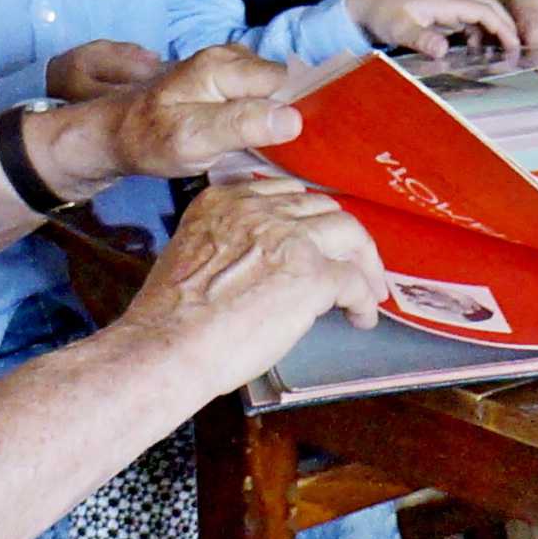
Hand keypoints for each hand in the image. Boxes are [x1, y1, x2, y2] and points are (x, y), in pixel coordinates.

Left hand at [44, 42, 298, 189]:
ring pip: (272, 89)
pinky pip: (258, 94)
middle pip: (283, 82)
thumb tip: (293, 118)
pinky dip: (262, 114)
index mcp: (225, 66)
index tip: (300, 142)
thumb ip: (242, 126)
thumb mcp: (194, 139)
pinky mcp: (222, 82)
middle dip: (290, 111)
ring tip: (270, 145)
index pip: (288, 81)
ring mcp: (226, 68)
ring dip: (276, 115)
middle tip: (283, 148)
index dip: (299, 110)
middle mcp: (230, 58)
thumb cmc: (148, 139)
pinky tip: (256, 138)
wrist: (112, 134)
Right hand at [103, 175, 386, 403]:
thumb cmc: (170, 317)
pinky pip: (353, 281)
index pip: (283, 193)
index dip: (307, 218)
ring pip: (349, 233)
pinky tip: (361, 318)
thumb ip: (230, 244)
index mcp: (225, 201)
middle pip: (322, 208)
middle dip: (341, 237)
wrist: (168, 345)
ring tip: (369, 289)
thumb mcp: (192, 254)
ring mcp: (290, 239)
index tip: (315, 238)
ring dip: (365, 262)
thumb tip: (263, 266)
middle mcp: (260, 210)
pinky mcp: (312, 275)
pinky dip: (363, 300)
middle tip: (352, 263)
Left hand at [346, 0, 521, 59]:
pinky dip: (480, 39)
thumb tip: (443, 50)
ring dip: (495, 34)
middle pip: (489, 9)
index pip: (483, 11)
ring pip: (481, 18)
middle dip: (507, 27)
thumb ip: (421, 39)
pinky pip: (469, 27)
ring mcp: (447, 13)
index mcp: (445, 4)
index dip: (502, 27)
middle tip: (517, 51)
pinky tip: (480, 56)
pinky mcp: (442, 21)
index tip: (513, 47)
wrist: (366, 9)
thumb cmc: (383, 15)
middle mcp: (450, 6)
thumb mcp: (400, 29)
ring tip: (503, 57)